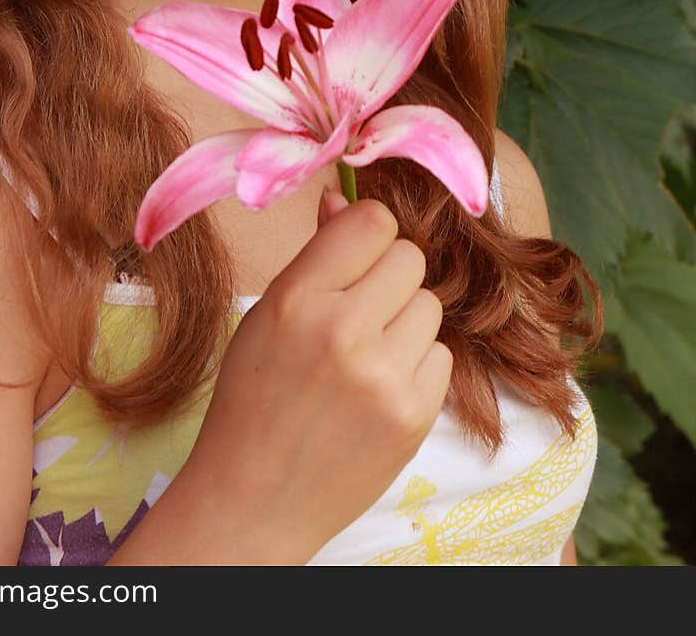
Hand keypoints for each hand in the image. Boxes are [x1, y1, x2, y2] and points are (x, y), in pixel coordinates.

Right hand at [178, 190, 451, 563]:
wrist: (255, 499)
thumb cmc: (254, 397)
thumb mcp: (267, 314)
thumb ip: (315, 255)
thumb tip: (344, 197)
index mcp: (298, 299)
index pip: (371, 222)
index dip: (365, 234)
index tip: (354, 255)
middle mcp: (343, 331)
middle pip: (409, 258)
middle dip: (387, 278)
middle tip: (357, 311)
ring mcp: (384, 377)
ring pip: (429, 305)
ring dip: (404, 322)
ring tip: (365, 355)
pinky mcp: (414, 415)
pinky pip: (441, 355)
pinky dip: (416, 366)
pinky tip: (379, 388)